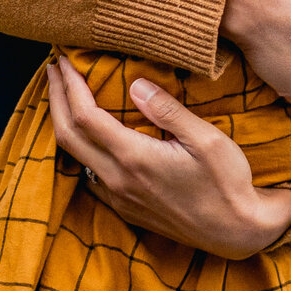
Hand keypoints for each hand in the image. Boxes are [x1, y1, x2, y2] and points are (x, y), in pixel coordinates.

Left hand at [44, 57, 290, 258]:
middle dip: (55, 98)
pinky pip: (88, 173)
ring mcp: (118, 197)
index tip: (63, 59)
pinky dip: (79, 146)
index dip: (69, 85)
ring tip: (66, 94)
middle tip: (53, 69)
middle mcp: (118, 180)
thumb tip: (135, 84)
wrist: (237, 231)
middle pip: (67, 135)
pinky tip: (89, 132)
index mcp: (134, 158)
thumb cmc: (227, 182)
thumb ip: (168, 110)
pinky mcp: (124, 207)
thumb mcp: (207, 140)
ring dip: (63, 121)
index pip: (84, 116)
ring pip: (73, 156)